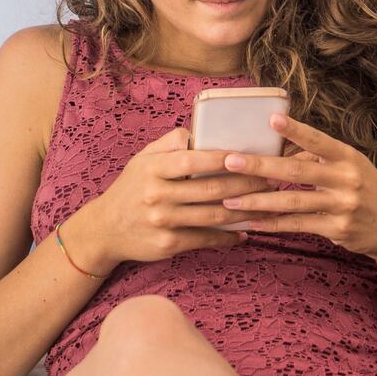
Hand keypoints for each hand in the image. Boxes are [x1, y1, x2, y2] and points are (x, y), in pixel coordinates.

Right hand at [62, 127, 274, 273]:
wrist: (104, 229)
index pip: (192, 160)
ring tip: (269, 202)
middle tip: (272, 178)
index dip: (222, 159)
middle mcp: (156, 195)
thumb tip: (200, 131)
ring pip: (213, 216)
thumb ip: (170, 143)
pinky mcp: (168, 244)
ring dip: (245, 210)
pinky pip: (206, 239)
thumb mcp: (142, 159)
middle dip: (246, 184)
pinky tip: (247, 231)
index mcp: (152, 169)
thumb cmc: (131, 188)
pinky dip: (229, 236)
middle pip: (210, 190)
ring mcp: (163, 221)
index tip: (248, 155)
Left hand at [219, 114, 376, 261]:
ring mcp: (343, 205)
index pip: (319, 140)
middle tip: (230, 161)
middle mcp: (347, 179)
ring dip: (258, 200)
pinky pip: (298, 225)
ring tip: (230, 199)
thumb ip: (322, 159)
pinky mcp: (338, 229)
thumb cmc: (368, 191)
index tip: (271, 119)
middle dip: (260, 166)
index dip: (295, 130)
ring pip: (292, 201)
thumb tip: (283, 149)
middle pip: (297, 170)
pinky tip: (252, 223)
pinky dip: (273, 224)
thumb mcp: (353, 168)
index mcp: (349, 157)